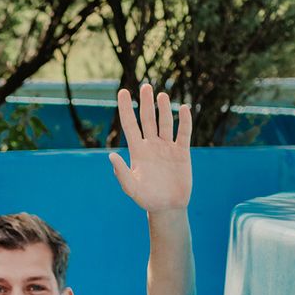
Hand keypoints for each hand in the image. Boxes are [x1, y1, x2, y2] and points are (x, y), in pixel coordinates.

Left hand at [109, 84, 192, 212]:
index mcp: (137, 150)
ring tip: (161, 95)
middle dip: (146, 103)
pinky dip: (184, 121)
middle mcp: (151, 145)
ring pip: (165, 122)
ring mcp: (167, 147)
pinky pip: (183, 133)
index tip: (123, 91)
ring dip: (163, 109)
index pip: (130, 124)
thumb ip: (122, 173)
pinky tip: (183, 108)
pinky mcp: (182, 152)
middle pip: (147, 119)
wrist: (168, 207)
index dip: (125, 108)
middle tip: (146, 86)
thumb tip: (111, 156)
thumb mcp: (132, 188)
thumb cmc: (147, 199)